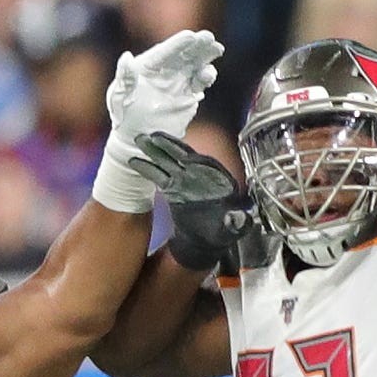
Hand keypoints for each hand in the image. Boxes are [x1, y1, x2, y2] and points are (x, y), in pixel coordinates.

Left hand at [95, 29, 222, 212]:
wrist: (136, 138)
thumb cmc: (123, 115)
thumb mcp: (119, 96)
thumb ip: (124, 77)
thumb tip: (126, 57)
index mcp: (148, 65)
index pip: (165, 51)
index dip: (177, 44)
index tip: (190, 36)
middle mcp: (165, 70)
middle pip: (184, 54)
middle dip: (197, 45)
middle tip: (209, 37)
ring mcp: (178, 81)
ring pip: (195, 64)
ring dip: (206, 56)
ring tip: (217, 49)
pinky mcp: (188, 95)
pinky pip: (199, 82)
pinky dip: (206, 77)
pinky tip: (209, 74)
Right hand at [133, 132, 265, 271]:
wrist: (206, 241)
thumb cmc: (221, 233)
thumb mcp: (233, 228)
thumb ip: (237, 222)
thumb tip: (241, 218)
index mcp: (217, 180)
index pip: (202, 162)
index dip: (189, 156)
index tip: (179, 150)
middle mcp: (200, 175)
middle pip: (182, 155)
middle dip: (167, 145)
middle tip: (151, 135)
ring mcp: (184, 179)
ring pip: (169, 161)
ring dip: (155, 151)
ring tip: (140, 140)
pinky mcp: (172, 187)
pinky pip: (159, 174)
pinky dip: (148, 168)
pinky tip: (136, 161)